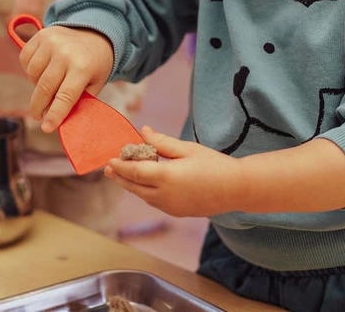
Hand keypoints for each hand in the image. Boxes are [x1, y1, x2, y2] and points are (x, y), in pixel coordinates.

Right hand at [19, 25, 113, 131]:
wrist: (94, 32)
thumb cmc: (95, 64)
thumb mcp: (95, 83)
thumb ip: (78, 101)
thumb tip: (57, 121)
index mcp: (83, 67)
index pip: (65, 96)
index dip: (55, 114)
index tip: (46, 128)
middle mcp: (66, 53)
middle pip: (45, 88)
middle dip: (39, 107)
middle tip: (38, 117)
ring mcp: (51, 42)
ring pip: (32, 74)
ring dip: (36, 85)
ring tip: (47, 86)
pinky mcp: (40, 35)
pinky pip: (25, 60)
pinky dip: (30, 70)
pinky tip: (42, 70)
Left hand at [104, 126, 242, 216]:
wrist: (236, 189)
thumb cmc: (214, 165)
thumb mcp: (187, 149)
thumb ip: (162, 143)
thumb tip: (143, 132)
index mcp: (167, 177)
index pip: (135, 172)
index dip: (121, 166)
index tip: (110, 160)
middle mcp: (165, 195)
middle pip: (135, 187)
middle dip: (120, 177)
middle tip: (108, 169)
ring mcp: (170, 207)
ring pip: (143, 196)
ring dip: (131, 185)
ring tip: (122, 175)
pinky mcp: (177, 212)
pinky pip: (154, 201)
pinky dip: (145, 192)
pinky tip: (144, 184)